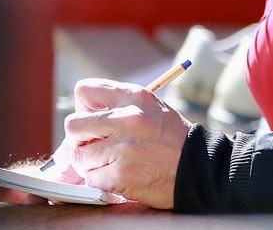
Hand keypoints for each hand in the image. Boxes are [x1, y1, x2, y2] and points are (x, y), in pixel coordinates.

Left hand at [56, 78, 190, 209]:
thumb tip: (78, 125)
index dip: (84, 108)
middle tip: (95, 146)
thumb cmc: (171, 139)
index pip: (84, 91)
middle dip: (79, 139)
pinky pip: (91, 179)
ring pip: (79, 156)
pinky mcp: (121, 175)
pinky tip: (119, 176)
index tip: (94, 121)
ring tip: (113, 163)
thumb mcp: (149, 109)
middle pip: (73, 125)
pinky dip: (101, 181)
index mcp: (134, 97)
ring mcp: (123, 148)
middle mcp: (127, 119)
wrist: (199, 168)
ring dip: (91, 164)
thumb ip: (117, 109)